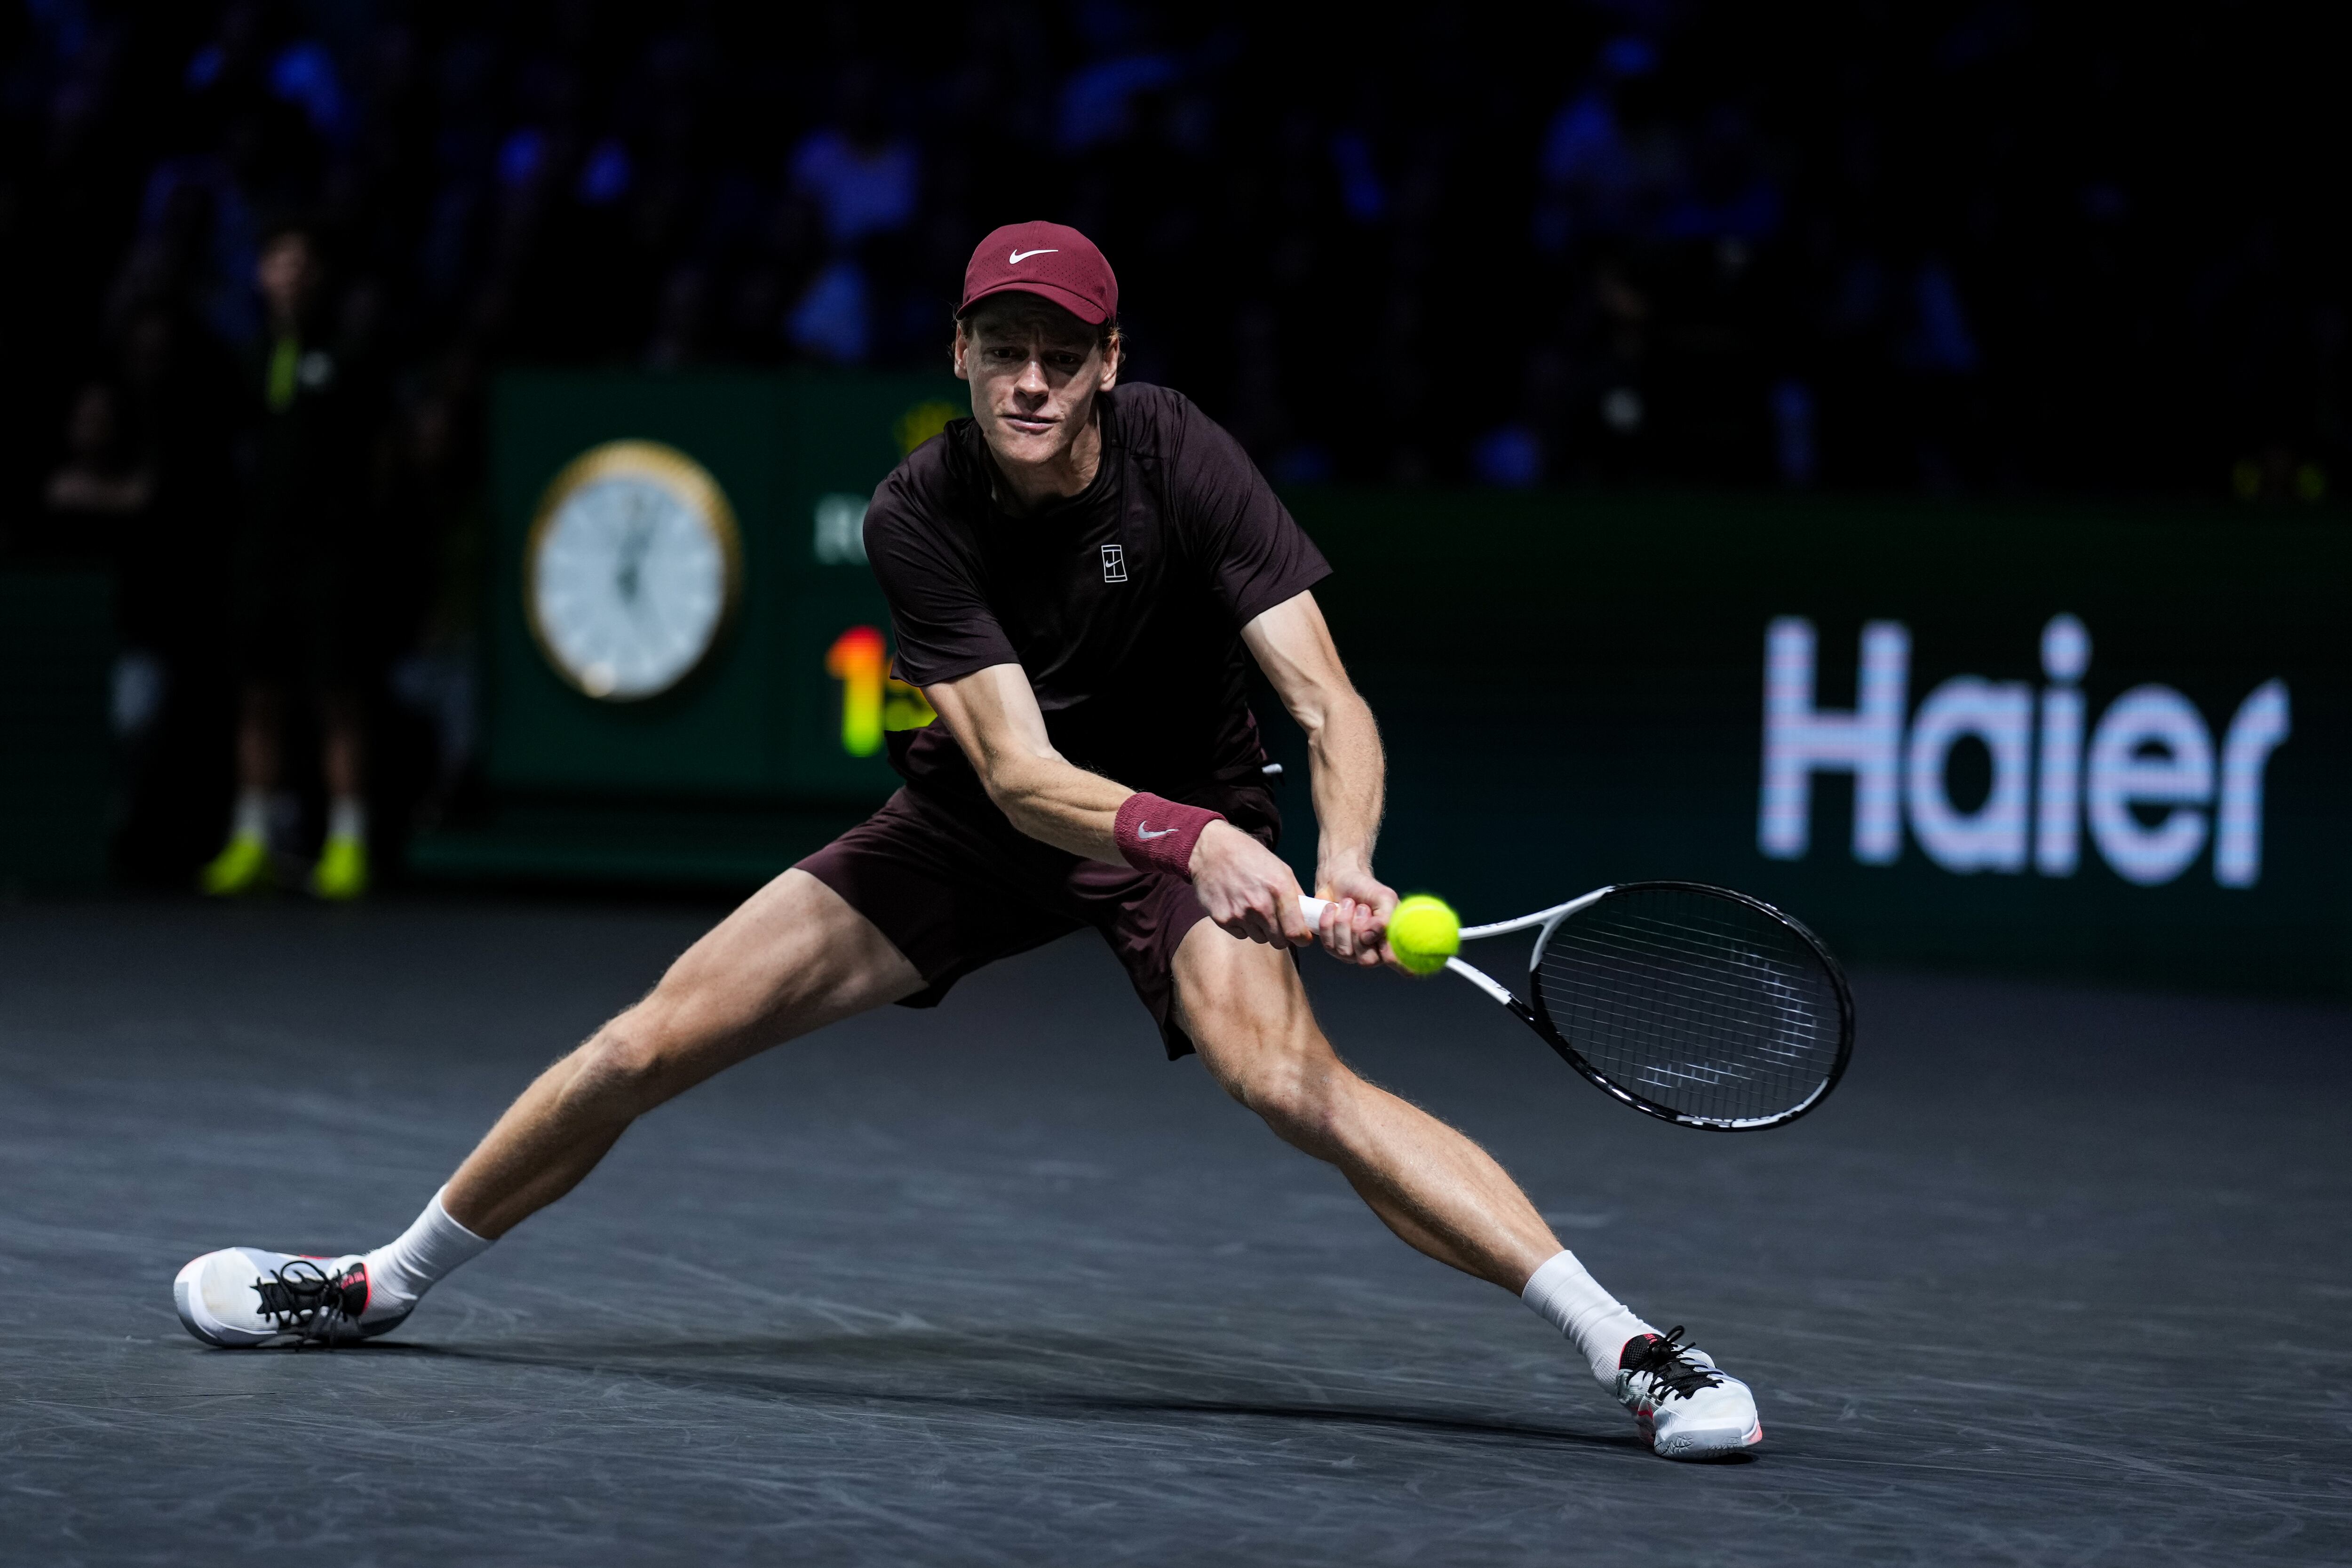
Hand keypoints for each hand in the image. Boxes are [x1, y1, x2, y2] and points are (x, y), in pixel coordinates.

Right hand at [1189, 821, 1316, 946]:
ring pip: (1260, 939)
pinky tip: (1239, 908)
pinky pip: (1241, 935)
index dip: (1302, 938)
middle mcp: (1260, 905)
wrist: (1211, 850)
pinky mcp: (1222, 919)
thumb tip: (1308, 917)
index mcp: (1279, 889)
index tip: (1302, 936)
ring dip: (1262, 930)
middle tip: (1277, 922)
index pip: (1296, 932)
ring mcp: (1240, 914)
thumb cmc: (1250, 857)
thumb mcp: (1281, 868)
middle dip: (1281, 935)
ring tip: (1254, 909)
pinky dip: (1243, 927)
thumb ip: (1296, 895)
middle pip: (1279, 941)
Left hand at [1311, 858, 1396, 967]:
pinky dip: (1329, 921)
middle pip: (1367, 960)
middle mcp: (1374, 951)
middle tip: (1362, 908)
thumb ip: (1386, 917)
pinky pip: (1329, 944)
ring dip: (1344, 921)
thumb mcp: (1384, 897)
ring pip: (1345, 951)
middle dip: (1360, 930)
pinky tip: (1333, 908)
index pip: (1400, 965)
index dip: (1394, 960)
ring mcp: (1352, 952)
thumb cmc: (1367, 889)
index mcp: (1393, 942)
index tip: (1383, 939)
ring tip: (1348, 903)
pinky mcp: (1333, 947)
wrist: (1341, 880)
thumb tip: (1370, 937)